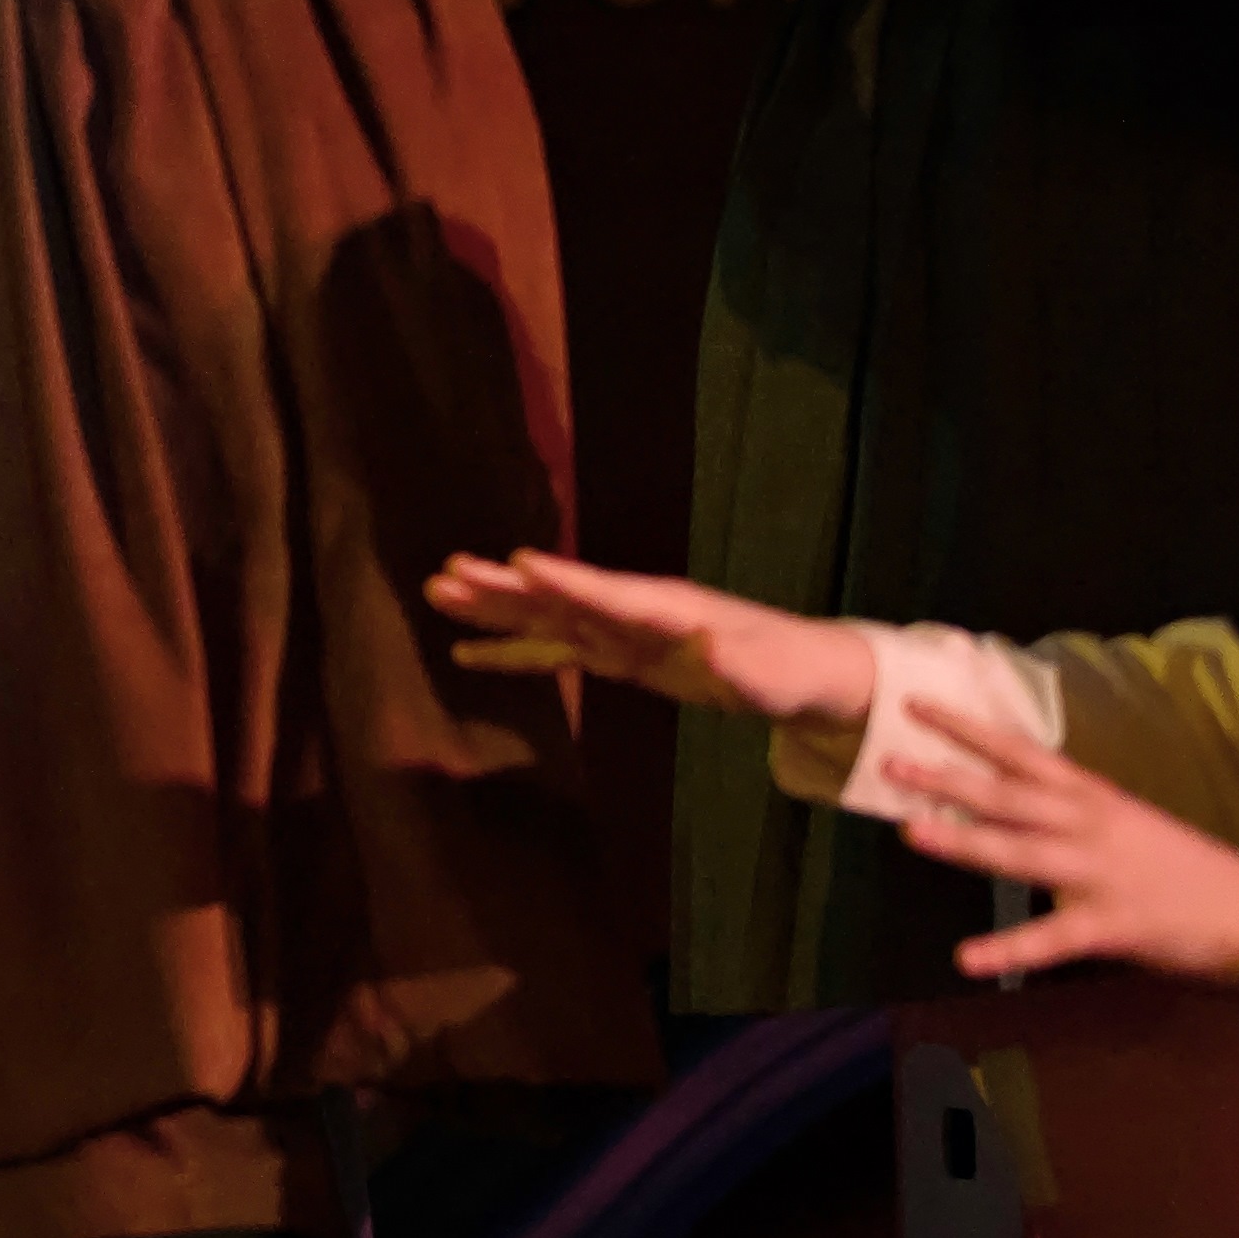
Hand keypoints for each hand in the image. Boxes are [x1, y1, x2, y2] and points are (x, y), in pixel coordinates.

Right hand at [425, 544, 878, 725]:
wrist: (798, 671)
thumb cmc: (787, 671)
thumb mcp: (770, 675)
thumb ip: (736, 663)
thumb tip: (709, 652)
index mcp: (667, 609)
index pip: (608, 594)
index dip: (566, 580)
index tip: (519, 562)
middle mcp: (633, 612)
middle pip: (559, 597)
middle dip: (505, 588)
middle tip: (448, 571)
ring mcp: (619, 632)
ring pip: (545, 618)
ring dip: (494, 609)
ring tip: (440, 593)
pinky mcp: (615, 655)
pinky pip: (553, 651)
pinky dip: (510, 652)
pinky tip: (466, 653)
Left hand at [880, 701, 1238, 992]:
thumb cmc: (1182, 866)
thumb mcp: (1124, 820)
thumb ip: (1070, 809)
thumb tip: (1010, 797)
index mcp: (1092, 797)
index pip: (1020, 753)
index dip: (967, 729)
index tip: (916, 705)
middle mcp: (1089, 825)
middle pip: (1007, 796)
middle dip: (946, 778)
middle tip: (888, 762)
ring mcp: (1098, 873)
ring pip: (1020, 853)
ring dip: (964, 843)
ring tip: (911, 834)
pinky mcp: (1112, 924)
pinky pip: (1051, 939)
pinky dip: (1008, 949)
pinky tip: (966, 958)